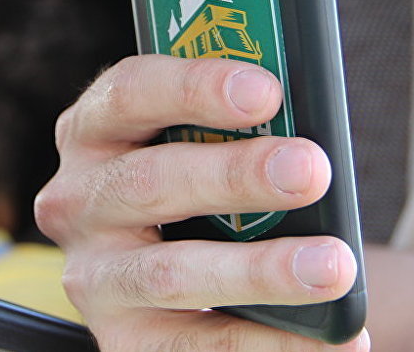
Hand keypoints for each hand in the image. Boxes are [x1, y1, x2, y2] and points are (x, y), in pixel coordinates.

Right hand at [35, 55, 367, 350]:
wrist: (177, 270)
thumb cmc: (200, 184)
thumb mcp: (198, 141)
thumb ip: (236, 127)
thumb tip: (310, 132)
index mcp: (94, 130)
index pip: (129, 93)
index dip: (194, 87)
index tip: (267, 92)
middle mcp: (78, 200)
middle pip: (149, 180)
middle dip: (236, 176)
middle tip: (311, 172)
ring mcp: (94, 276)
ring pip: (170, 273)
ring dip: (259, 271)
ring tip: (332, 268)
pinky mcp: (123, 339)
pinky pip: (194, 347)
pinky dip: (269, 343)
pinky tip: (334, 337)